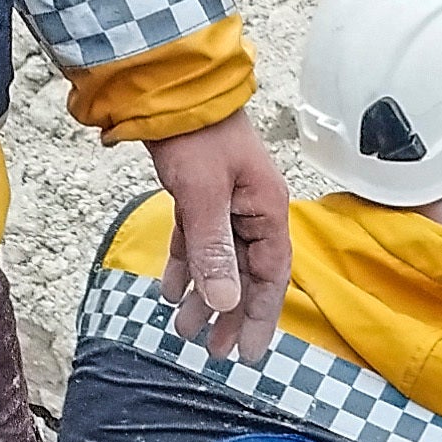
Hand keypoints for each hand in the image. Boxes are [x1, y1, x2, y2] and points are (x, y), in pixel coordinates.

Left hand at [146, 111, 291, 363]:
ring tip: (183, 329)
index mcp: (266, 211)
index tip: (248, 354)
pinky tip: (170, 292)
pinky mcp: (199, 196)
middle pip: (245, 275)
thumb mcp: (204, 197)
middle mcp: (251, 211)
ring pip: (218, 261)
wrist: (170, 87)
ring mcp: (226, 203)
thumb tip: (222, 304)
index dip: (261, 317)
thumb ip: (213, 251)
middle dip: (229, 315)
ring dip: (202, 296)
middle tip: (213, 352)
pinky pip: (197, 242)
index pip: (271, 277)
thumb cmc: (196, 136)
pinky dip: (185, 267)